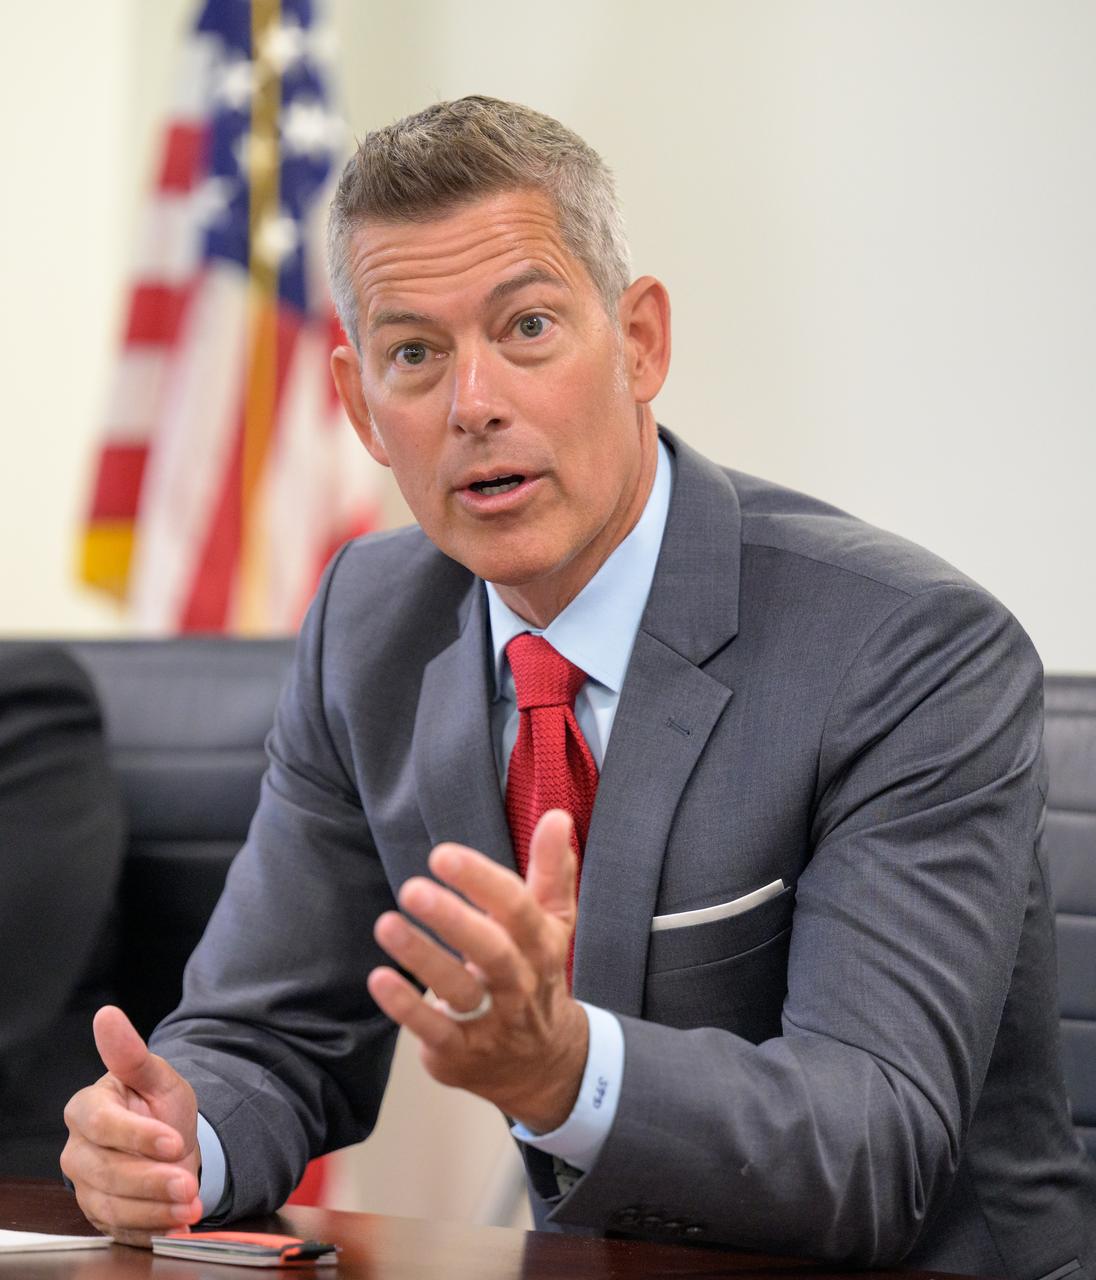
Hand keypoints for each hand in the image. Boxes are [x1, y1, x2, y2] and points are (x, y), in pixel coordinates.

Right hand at [60, 1006, 202, 1246]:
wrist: (172, 1143)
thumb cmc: (158, 1105)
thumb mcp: (157, 1076)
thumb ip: (132, 1053)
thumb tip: (107, 1015)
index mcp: (86, 1108)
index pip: (101, 1124)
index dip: (137, 1136)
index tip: (175, 1141)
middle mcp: (78, 1149)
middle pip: (106, 1171)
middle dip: (152, 1180)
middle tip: (189, 1183)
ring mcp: (86, 1185)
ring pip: (112, 1204)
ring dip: (155, 1209)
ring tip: (191, 1204)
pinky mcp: (100, 1214)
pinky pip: (120, 1227)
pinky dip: (152, 1227)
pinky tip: (178, 1220)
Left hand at [368, 809, 588, 1132]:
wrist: (544, 1063)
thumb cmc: (536, 973)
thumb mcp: (552, 922)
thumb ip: (552, 868)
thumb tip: (557, 815)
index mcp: (540, 944)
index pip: (517, 908)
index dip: (482, 881)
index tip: (444, 855)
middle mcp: (519, 983)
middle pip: (492, 951)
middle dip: (453, 919)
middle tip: (413, 888)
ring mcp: (490, 1021)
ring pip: (459, 990)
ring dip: (422, 957)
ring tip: (386, 924)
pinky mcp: (460, 1052)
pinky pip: (434, 1031)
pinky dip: (407, 1007)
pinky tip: (379, 978)